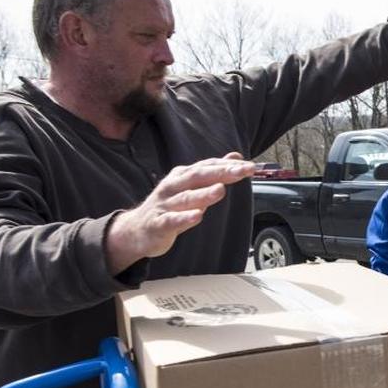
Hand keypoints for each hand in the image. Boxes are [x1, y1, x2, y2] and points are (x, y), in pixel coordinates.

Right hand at [105, 152, 254, 274]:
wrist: (137, 229)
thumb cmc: (169, 206)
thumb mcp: (191, 187)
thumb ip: (213, 173)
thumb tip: (236, 157)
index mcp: (182, 176)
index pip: (207, 167)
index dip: (228, 165)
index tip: (250, 166)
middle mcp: (173, 186)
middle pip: (198, 177)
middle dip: (221, 173)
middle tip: (241, 171)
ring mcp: (165, 205)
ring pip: (186, 198)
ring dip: (204, 194)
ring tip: (221, 190)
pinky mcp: (158, 224)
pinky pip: (172, 220)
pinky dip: (184, 218)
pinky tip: (197, 216)